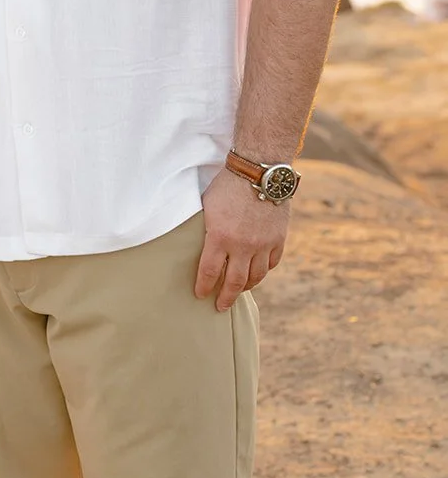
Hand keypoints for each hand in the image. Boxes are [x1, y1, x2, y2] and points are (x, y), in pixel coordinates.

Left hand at [195, 166, 290, 310]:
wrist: (259, 171)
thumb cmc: (227, 185)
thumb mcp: (207, 206)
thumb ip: (206, 229)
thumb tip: (200, 245)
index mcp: (220, 237)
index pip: (210, 272)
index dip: (204, 286)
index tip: (200, 294)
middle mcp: (243, 246)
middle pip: (235, 282)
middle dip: (226, 297)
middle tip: (220, 306)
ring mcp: (263, 244)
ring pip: (256, 276)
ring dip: (247, 286)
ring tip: (240, 290)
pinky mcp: (278, 238)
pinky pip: (272, 262)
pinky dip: (264, 270)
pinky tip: (258, 272)